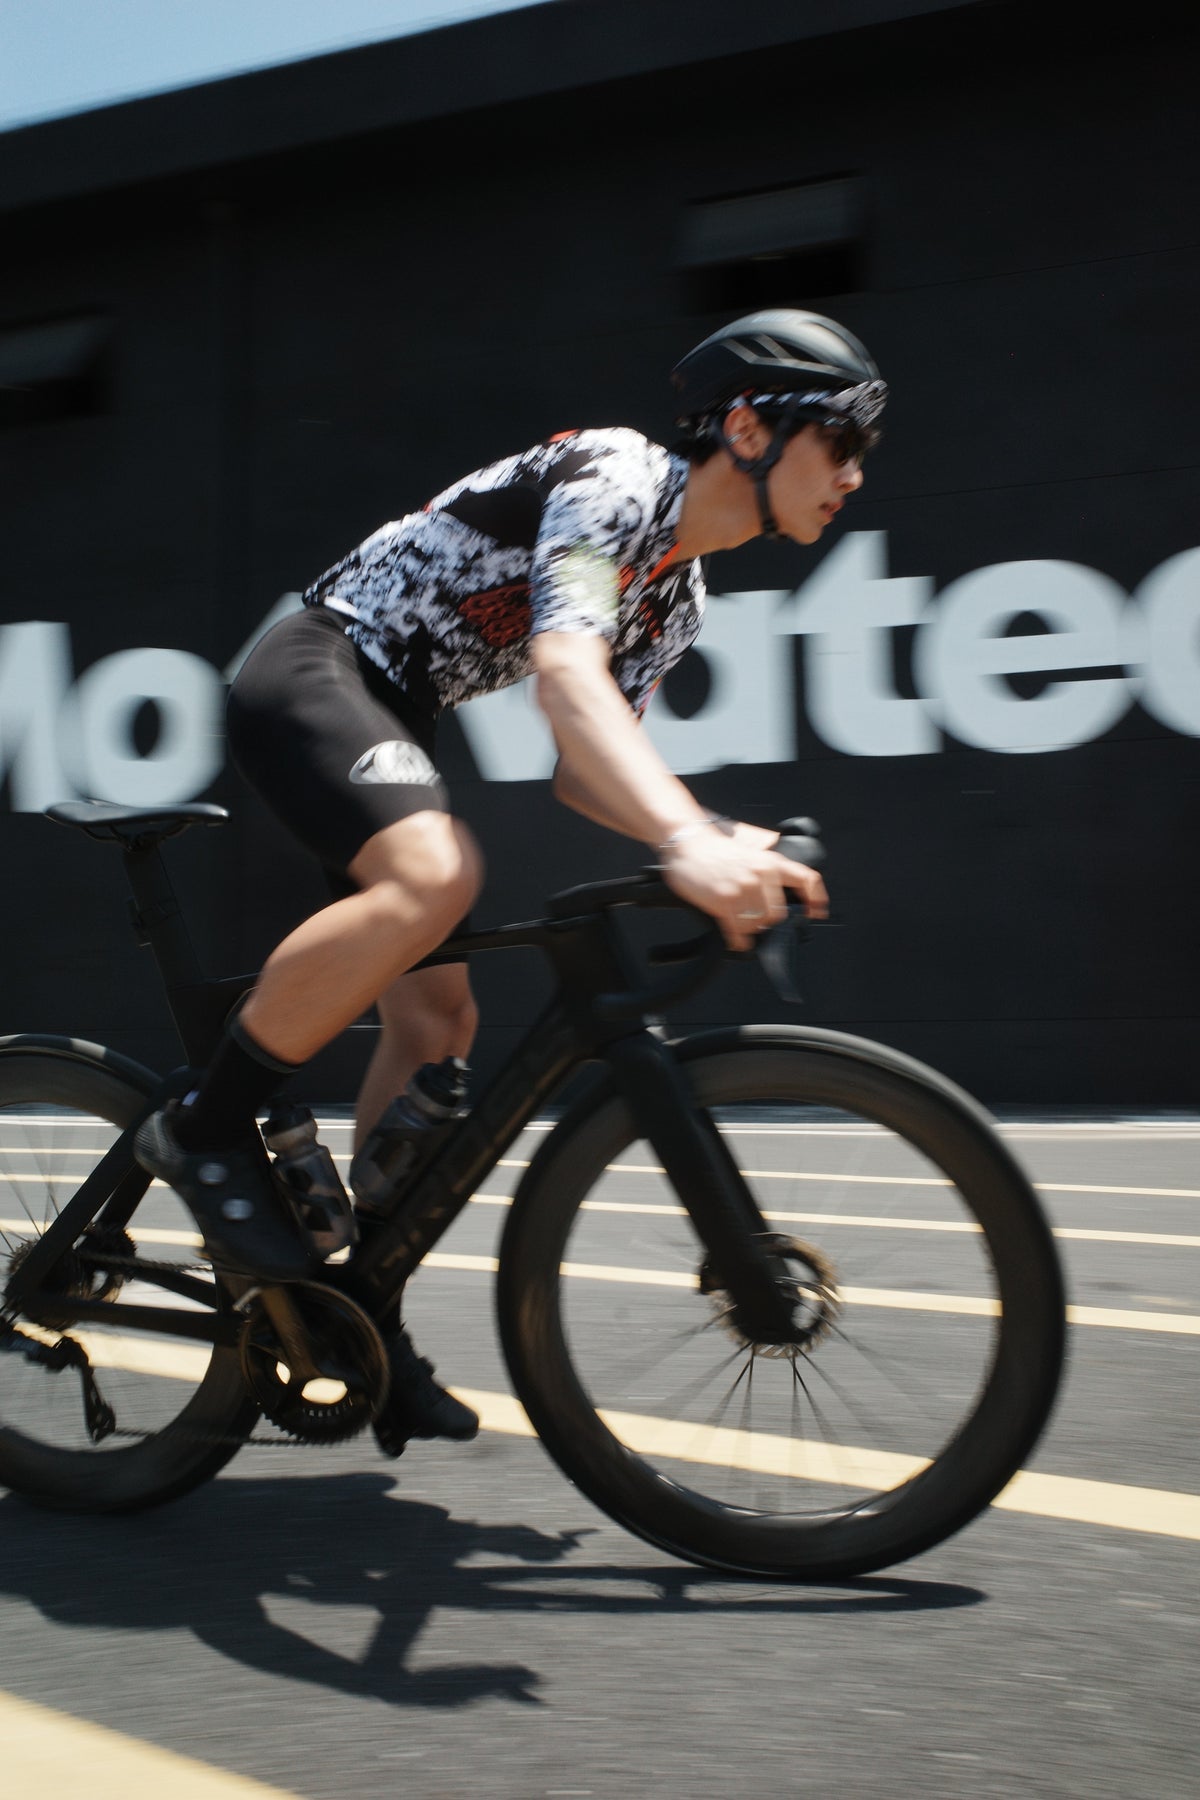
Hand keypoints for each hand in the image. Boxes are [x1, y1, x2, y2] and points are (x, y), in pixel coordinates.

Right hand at [660, 821, 828, 950]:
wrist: (688, 843)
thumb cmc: (717, 851)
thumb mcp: (751, 854)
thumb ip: (769, 874)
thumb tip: (781, 901)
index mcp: (771, 863)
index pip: (806, 879)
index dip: (816, 899)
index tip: (818, 913)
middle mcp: (761, 875)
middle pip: (777, 914)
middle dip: (766, 920)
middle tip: (753, 917)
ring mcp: (742, 889)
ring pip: (757, 926)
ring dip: (748, 928)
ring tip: (737, 919)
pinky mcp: (723, 902)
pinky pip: (738, 933)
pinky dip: (737, 940)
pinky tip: (734, 937)